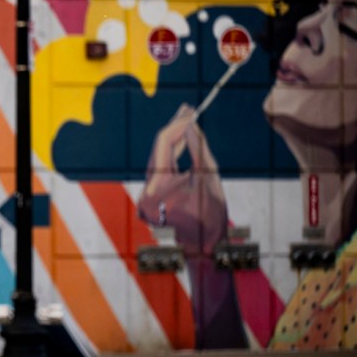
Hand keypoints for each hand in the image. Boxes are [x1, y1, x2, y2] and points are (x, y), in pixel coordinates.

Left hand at [137, 104, 228, 253]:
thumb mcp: (208, 178)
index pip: (163, 145)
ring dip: (174, 138)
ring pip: (159, 156)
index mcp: (156, 188)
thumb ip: (199, 149)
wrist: (204, 247)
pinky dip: (173, 152)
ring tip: (187, 116)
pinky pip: (162, 166)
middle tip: (188, 108)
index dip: (178, 126)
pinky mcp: (153, 193)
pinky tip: (183, 137)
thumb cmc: (210, 216)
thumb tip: (191, 124)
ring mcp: (147, 192)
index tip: (192, 112)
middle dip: (175, 128)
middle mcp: (146, 189)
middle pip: (158, 149)